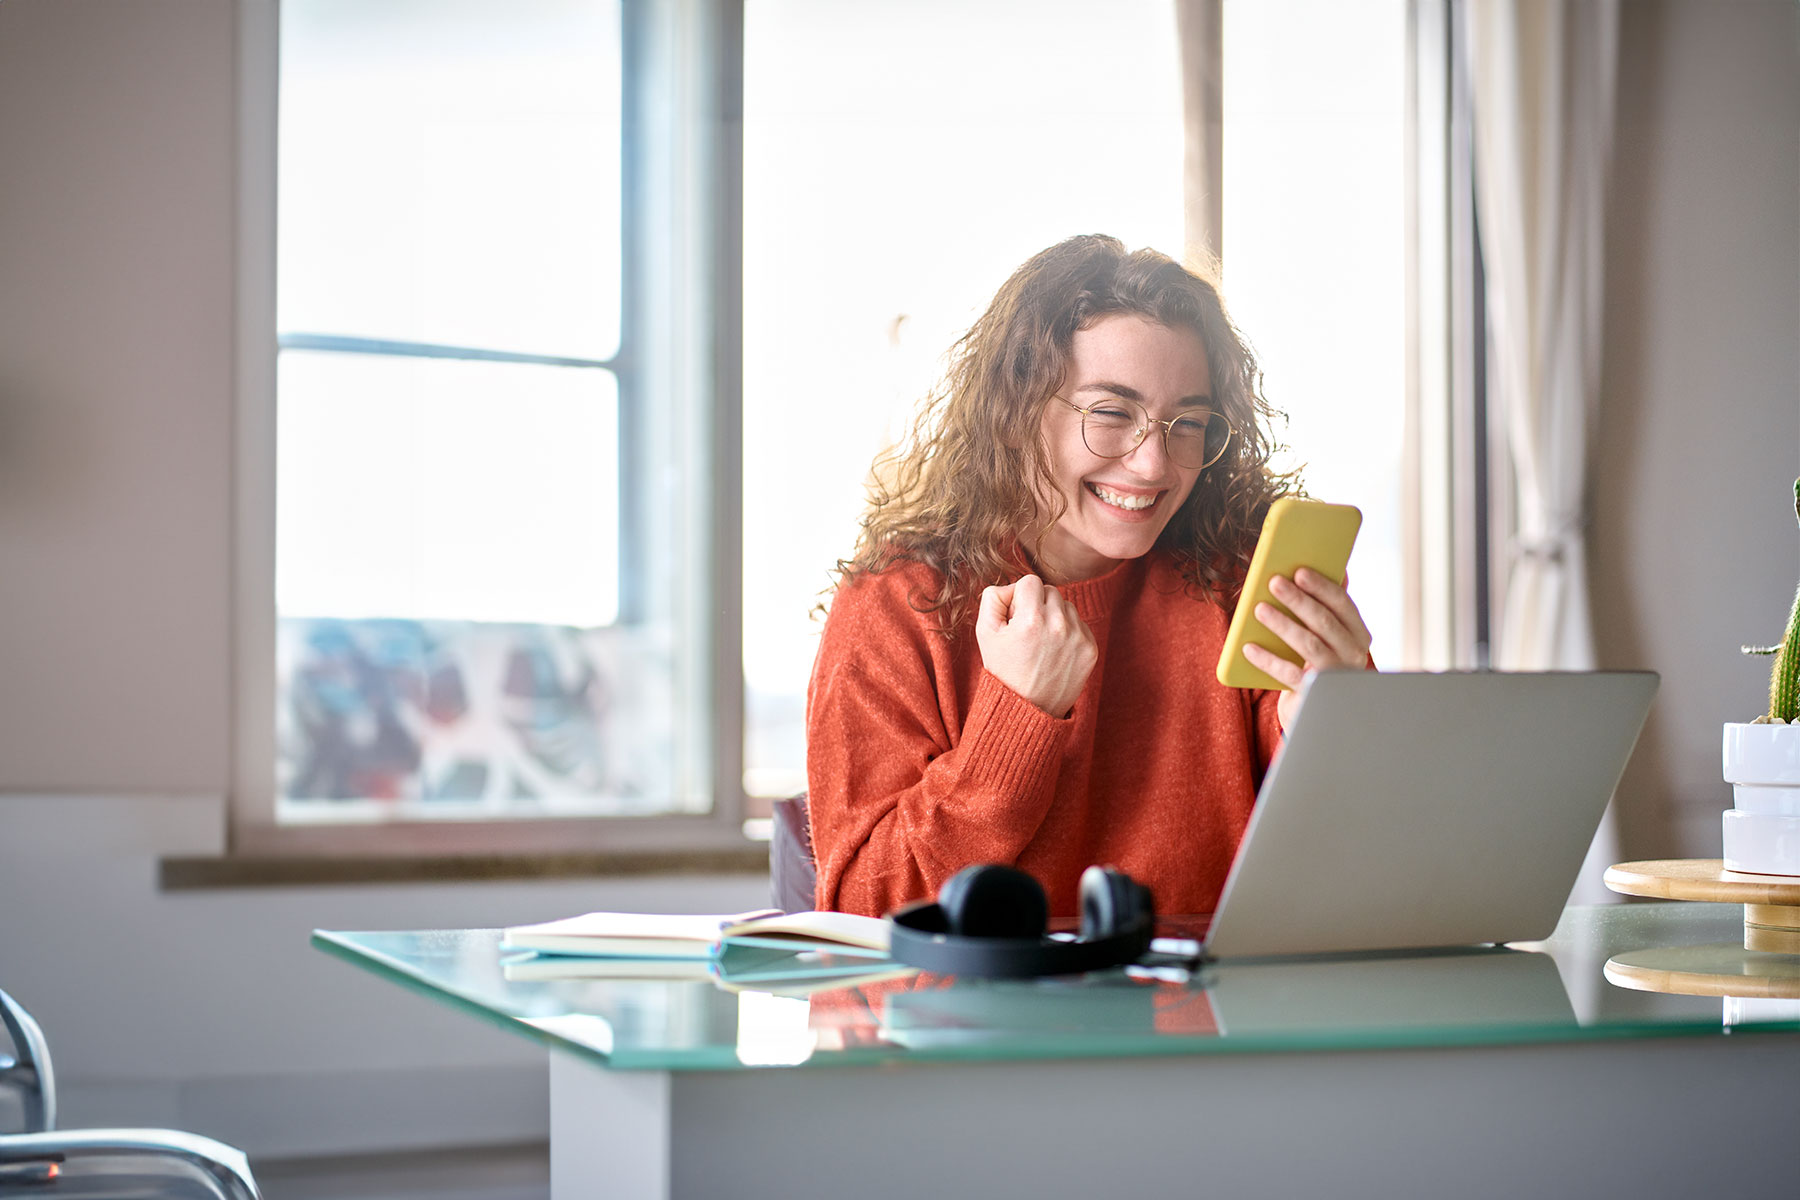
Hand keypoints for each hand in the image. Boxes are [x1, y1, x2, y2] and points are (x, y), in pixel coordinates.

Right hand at [976, 574, 1097, 717]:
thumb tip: (1013, 587)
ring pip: (1066, 606)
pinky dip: (1067, 632)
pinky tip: (1054, 651)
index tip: (1015, 617)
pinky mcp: (1090, 650)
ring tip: (1040, 643)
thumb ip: (993, 597)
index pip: (1030, 581)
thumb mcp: (985, 633)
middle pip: (1050, 591)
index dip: (1019, 597)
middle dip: (1037, 605)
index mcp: (1031, 620)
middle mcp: (1058, 626)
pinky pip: (1079, 624)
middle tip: (1027, 631)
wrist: (1028, 710)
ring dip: (1054, 617)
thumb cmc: (1003, 670)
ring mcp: (1078, 638)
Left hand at [1242, 567, 1372, 729]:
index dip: (1321, 586)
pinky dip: (1268, 660)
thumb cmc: (1317, 661)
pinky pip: (1289, 674)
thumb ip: (1324, 608)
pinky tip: (1249, 648)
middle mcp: (1354, 654)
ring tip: (1260, 609)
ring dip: (1283, 624)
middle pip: (1325, 621)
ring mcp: (1335, 675)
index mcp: (1358, 634)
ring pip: (1309, 644)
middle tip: (1274, 582)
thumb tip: (1320, 572)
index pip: (1343, 604)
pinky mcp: (1315, 694)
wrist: (1315, 708)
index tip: (1299, 571)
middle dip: (1298, 600)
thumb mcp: (1326, 636)